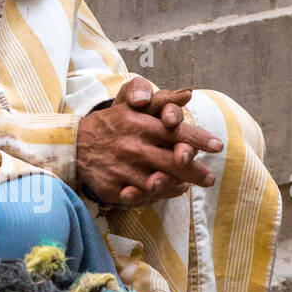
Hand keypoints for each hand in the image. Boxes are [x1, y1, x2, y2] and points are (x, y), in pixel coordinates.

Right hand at [77, 84, 222, 207]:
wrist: (74, 145)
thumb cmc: (112, 124)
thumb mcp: (130, 104)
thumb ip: (161, 100)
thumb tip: (189, 94)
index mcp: (140, 125)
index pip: (175, 132)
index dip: (198, 139)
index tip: (218, 146)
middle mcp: (133, 148)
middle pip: (172, 162)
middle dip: (195, 171)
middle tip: (210, 178)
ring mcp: (122, 170)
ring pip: (157, 182)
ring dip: (176, 185)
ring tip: (187, 186)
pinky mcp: (113, 188)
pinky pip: (139, 197)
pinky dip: (154, 197)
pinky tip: (165, 193)